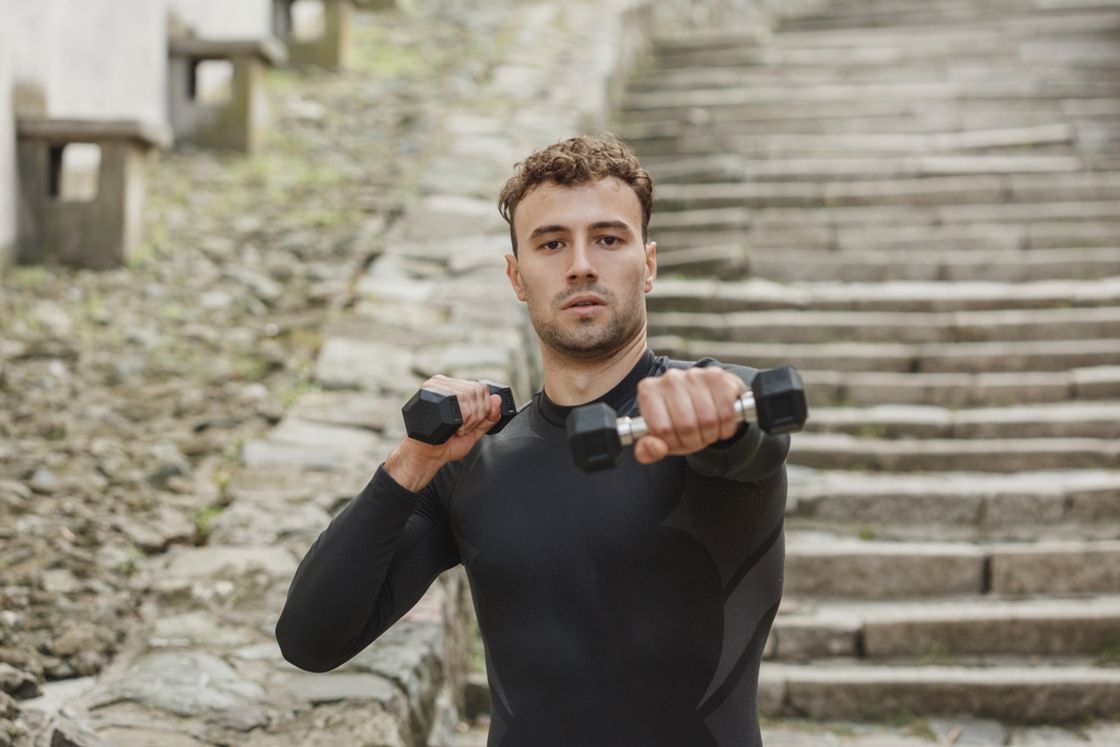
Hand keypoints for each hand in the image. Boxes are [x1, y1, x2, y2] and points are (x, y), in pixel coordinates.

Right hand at [386, 376, 501, 490]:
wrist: (427, 455)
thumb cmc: (448, 443)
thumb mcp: (475, 430)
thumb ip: (489, 417)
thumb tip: (498, 399)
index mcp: (455, 388)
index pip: (480, 387)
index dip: (484, 408)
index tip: (473, 424)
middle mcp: (444, 384)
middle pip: (476, 390)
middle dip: (477, 415)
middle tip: (464, 429)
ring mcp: (435, 387)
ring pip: (468, 395)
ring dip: (469, 419)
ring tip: (458, 429)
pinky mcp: (428, 393)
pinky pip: (458, 400)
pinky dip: (463, 418)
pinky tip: (454, 428)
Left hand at [633, 367, 746, 464]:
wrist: (707, 400)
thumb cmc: (679, 421)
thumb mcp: (660, 439)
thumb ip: (648, 450)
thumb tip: (656, 448)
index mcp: (649, 392)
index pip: (662, 430)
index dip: (673, 443)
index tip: (676, 441)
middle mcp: (670, 379)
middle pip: (686, 426)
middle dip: (694, 441)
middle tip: (695, 438)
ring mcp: (694, 375)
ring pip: (708, 419)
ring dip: (711, 434)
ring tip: (707, 430)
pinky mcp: (717, 376)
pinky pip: (726, 412)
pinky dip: (726, 426)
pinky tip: (720, 423)